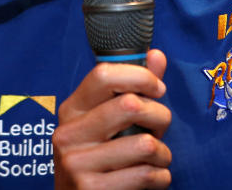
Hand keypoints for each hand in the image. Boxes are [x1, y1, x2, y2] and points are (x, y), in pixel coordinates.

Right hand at [52, 49, 170, 188]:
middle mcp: (68, 134)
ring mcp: (76, 164)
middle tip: (159, 129)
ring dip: (162, 153)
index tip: (157, 89)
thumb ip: (134, 88)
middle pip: (130, 105)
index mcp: (72, 109)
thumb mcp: (110, 123)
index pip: (104, 74)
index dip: (140, 76)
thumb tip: (156, 54)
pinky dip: (160, 177)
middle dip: (159, 116)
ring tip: (156, 158)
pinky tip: (153, 177)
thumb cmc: (101, 160)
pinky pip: (146, 175)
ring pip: (144, 144)